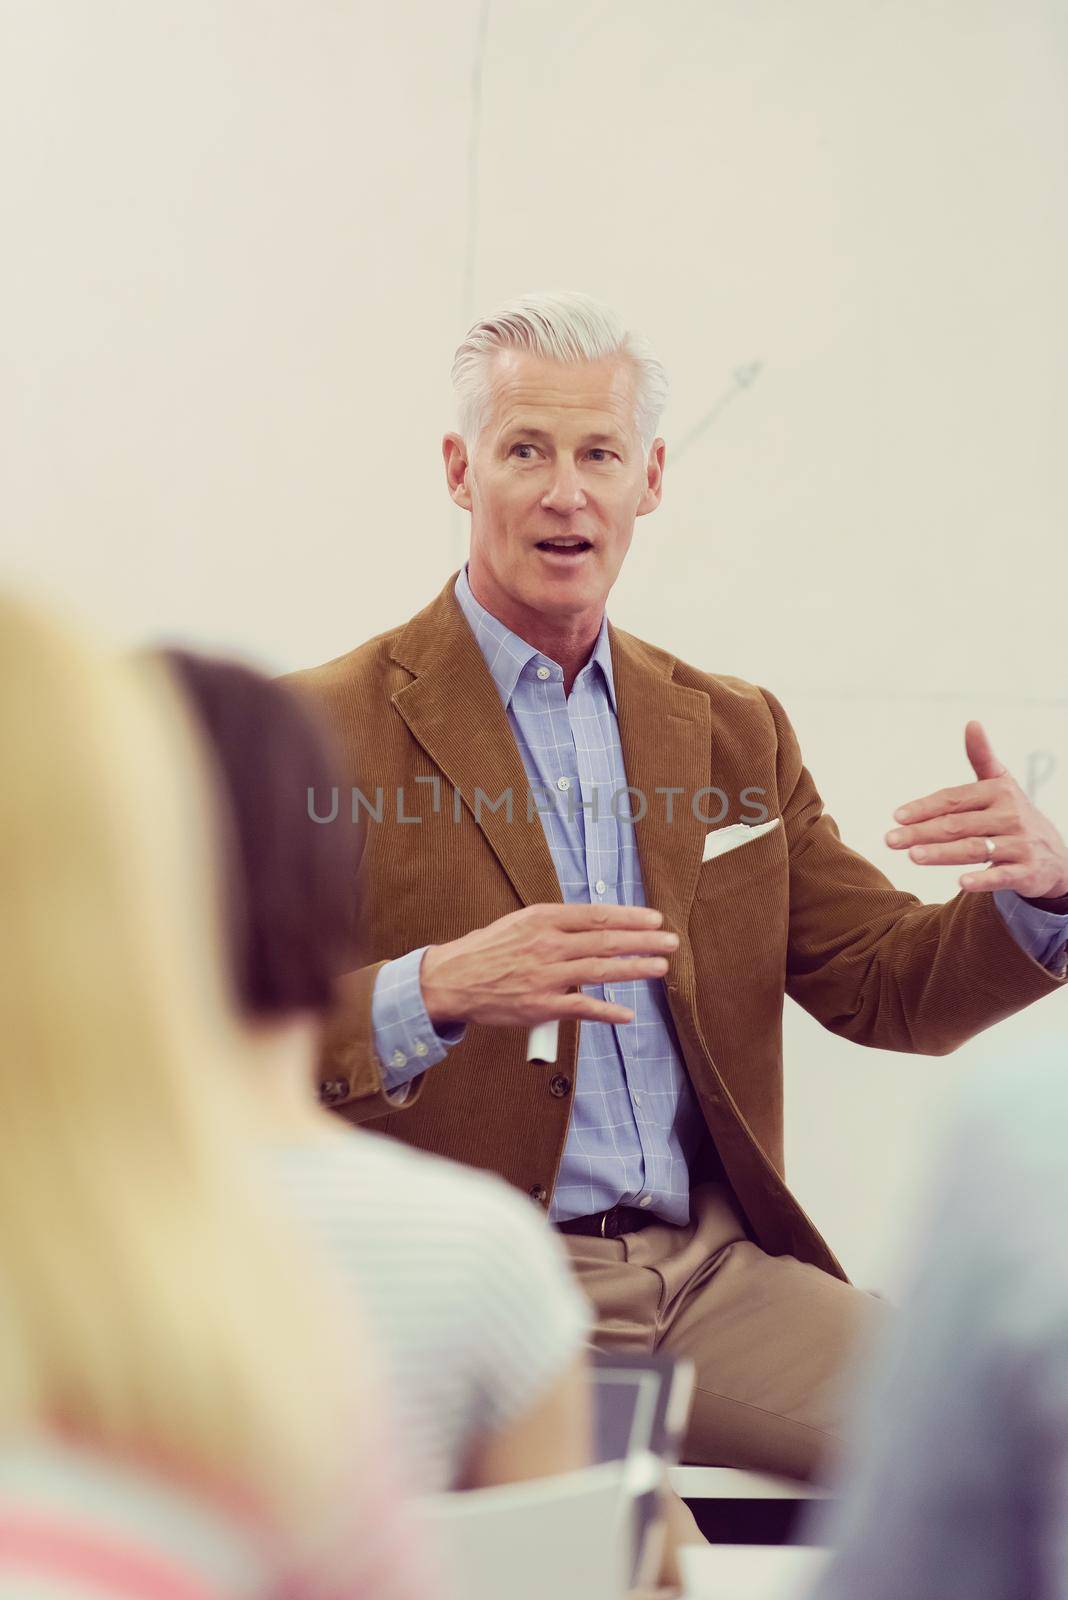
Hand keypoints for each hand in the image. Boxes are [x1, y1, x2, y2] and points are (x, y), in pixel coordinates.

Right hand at [420, 902, 678, 1028]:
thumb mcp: (521, 923)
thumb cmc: (489, 950)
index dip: (630, 917)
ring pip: (600, 971)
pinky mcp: (540, 1006)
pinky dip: (606, 1012)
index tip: (654, 919)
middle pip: (606, 941)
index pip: (597, 915)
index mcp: (543, 919)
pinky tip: (627, 1014)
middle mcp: (547, 945)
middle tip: (670, 942)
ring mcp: (545, 976)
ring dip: (634, 969)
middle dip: (643, 941)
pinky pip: (581, 1009)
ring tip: (660, 967)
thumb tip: (594, 924)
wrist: (453, 980)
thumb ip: (556, 924)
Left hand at [885, 720, 1067, 901]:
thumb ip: (982, 757)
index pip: (954, 798)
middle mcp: (1010, 816)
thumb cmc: (1014, 816)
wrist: (1055, 856)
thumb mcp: (1002, 784)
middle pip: (958, 825)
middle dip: (922, 832)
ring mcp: (1020, 844)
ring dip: (943, 853)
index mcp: (999, 792)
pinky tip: (960, 883)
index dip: (925, 807)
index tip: (896, 816)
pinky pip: (1002, 875)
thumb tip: (972, 722)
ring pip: (976, 848)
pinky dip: (983, 879)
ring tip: (914, 856)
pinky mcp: (1027, 871)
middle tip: (890, 840)